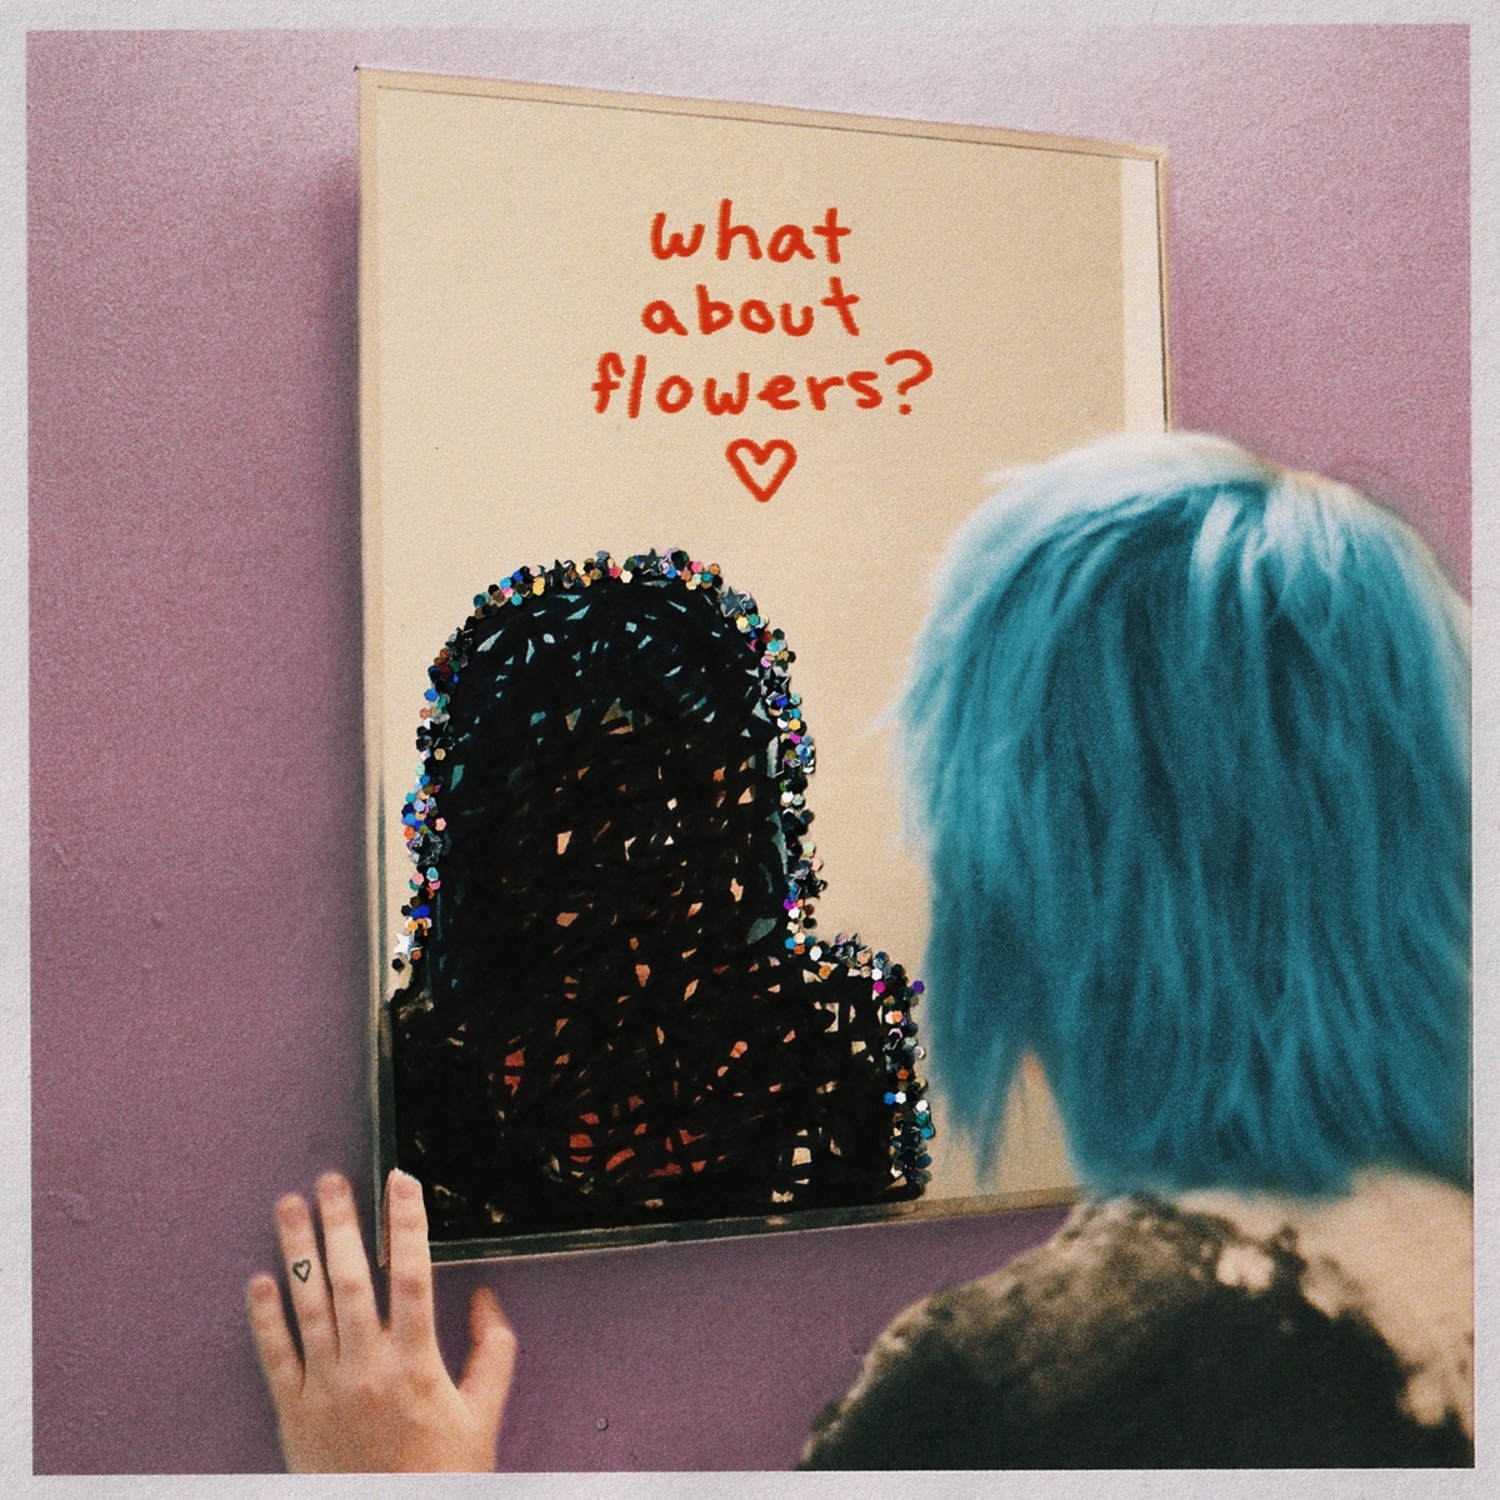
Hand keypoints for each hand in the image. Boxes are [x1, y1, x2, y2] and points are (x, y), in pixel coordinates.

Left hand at [246, 1169, 515, 1471]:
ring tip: (290, 1207)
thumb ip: (493, 1352)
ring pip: (308, 1307)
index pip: (414, 1277)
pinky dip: (264, 1318)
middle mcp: (367, 1370)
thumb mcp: (484, 1416)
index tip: (401, 1183)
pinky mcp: (294, 1415)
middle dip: (341, 1224)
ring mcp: (325, 1390)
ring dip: (297, 1252)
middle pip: (351, 1281)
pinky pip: (276, 1358)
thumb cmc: (441, 1478)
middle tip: (331, 1181)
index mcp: (417, 1365)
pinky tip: (260, 1280)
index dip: (408, 1225)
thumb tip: (486, 1298)